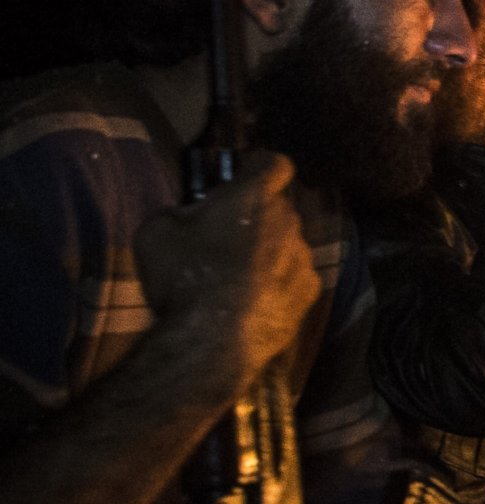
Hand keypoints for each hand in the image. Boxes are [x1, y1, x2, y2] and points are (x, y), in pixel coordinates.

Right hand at [133, 151, 319, 376]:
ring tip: (234, 278)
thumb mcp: (156, 232)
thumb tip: (189, 213)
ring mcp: (303, 257)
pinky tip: (251, 300)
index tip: (243, 176)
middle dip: (254, 217)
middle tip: (223, 238)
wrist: (211, 339)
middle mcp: (288, 220)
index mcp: (253, 197)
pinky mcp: (309, 291)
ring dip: (267, 252)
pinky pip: (295, 276)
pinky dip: (278, 282)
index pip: (274, 163)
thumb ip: (179, 211)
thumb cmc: (181, 278)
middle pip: (277, 208)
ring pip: (288, 243)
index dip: (259, 167)